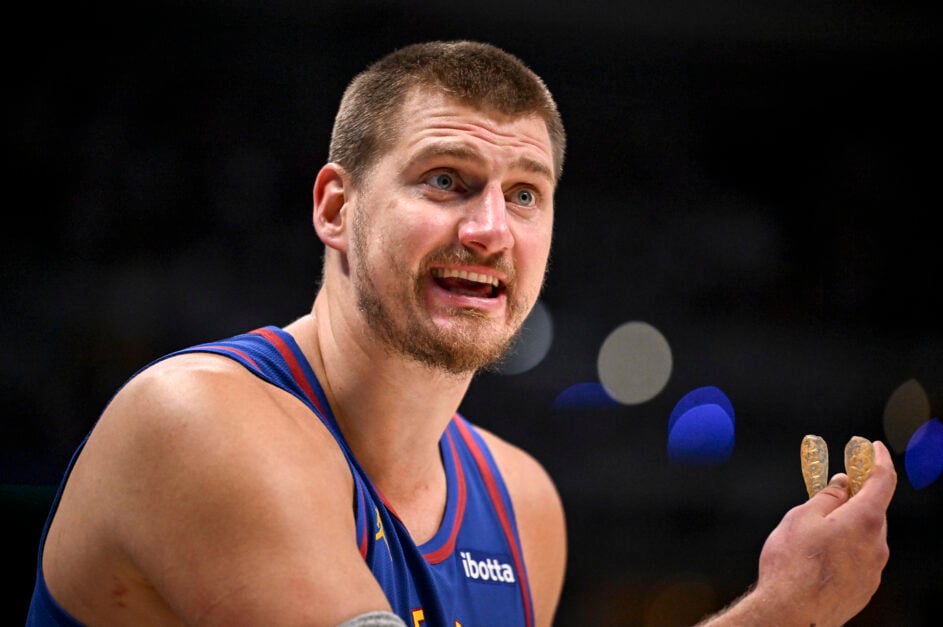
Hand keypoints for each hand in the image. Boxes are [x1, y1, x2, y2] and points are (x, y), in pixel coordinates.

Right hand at [755, 440, 896, 624]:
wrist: (791, 613)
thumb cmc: (793, 564)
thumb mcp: (802, 517)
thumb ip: (827, 496)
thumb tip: (842, 484)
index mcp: (864, 521)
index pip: (883, 480)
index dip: (878, 458)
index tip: (872, 447)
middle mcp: (877, 544)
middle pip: (872, 509)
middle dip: (854, 497)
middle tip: (830, 490)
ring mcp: (873, 569)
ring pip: (865, 535)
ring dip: (847, 525)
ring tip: (813, 532)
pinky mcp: (865, 588)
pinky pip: (859, 557)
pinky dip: (845, 547)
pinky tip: (818, 556)